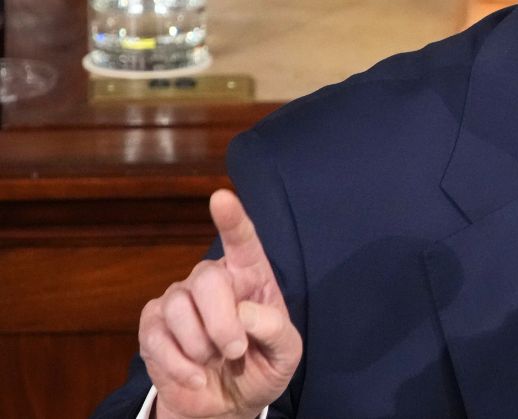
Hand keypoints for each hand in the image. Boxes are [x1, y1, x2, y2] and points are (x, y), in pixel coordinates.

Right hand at [139, 190, 301, 418]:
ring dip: (200, 345)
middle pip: (207, 279)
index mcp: (250, 276)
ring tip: (214, 362)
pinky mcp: (153, 326)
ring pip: (178, 307)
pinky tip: (196, 376)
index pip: (241, 240)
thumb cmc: (261, 367)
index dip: (231, 219)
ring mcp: (179, 300)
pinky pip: (157, 336)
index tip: (221, 198)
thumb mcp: (286, 353)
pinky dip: (179, 363)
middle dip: (221, 321)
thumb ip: (275, 329)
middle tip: (235, 351)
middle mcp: (212, 280)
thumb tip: (241, 314)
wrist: (228, 404)